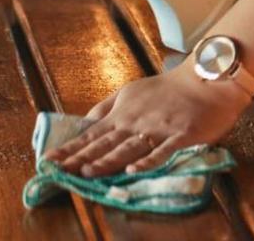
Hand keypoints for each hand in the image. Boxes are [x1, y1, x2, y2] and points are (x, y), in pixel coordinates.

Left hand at [44, 64, 251, 176]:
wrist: (205, 81)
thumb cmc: (167, 89)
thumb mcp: (129, 92)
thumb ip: (106, 108)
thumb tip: (83, 124)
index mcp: (122, 114)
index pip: (91, 135)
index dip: (70, 148)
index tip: (49, 160)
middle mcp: (135, 122)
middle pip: (105, 144)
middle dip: (81, 158)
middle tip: (60, 170)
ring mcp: (158, 129)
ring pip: (129, 148)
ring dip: (108, 160)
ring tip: (89, 171)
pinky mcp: (180, 136)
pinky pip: (163, 151)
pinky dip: (148, 161)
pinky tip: (135, 170)